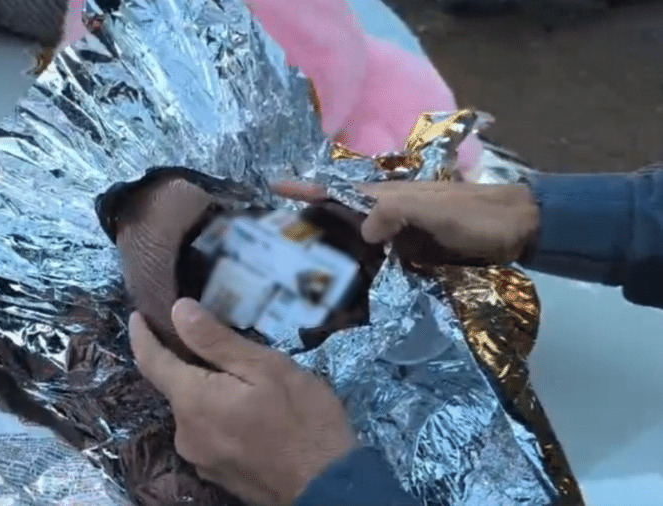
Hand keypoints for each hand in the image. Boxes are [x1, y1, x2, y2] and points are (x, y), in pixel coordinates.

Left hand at [129, 298, 356, 505]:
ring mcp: (200, 459)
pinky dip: (220, 417)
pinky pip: (209, 435)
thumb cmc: (303, 421)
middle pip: (178, 388)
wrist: (328, 488)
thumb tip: (177, 310)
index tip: (138, 315)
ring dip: (211, 393)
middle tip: (226, 348)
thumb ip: (216, 341)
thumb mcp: (265, 368)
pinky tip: (251, 414)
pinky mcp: (217, 475)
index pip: (151, 362)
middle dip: (193, 365)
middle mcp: (185, 433)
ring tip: (247, 383)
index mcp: (192, 401)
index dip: (142, 335)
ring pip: (196, 412)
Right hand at [273, 180, 540, 265]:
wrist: (514, 230)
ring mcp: (395, 238)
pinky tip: (339, 290)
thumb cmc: (474, 215)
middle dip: (305, 225)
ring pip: (350, 243)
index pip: (336, 189)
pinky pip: (371, 264)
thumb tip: (362, 231)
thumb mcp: (435, 211)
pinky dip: (352, 273)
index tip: (272, 188)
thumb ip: (398, 213)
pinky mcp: (407, 259)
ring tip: (293, 272)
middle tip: (272, 245)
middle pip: (336, 217)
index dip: (305, 188)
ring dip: (325, 254)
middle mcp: (384, 215)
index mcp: (386, 196)